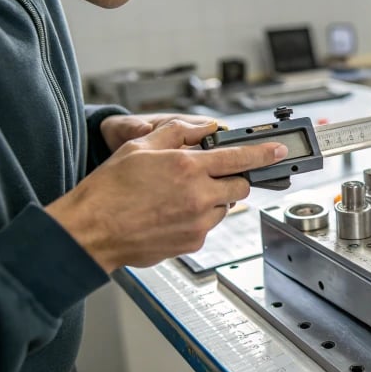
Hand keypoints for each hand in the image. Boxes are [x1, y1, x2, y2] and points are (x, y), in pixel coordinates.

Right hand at [46, 119, 287, 272]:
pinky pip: (207, 226)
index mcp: (188, 167)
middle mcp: (198, 196)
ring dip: (213, 199)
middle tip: (210, 176)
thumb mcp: (141, 146)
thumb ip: (179, 133)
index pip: (240, 157)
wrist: (91, 230)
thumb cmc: (109, 189)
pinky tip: (172, 213)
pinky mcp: (192, 243)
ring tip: (180, 196)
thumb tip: (205, 128)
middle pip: (240, 187)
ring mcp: (197, 223)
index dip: (264, 153)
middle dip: (232, 179)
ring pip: (224, 207)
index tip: (279, 152)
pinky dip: (198, 218)